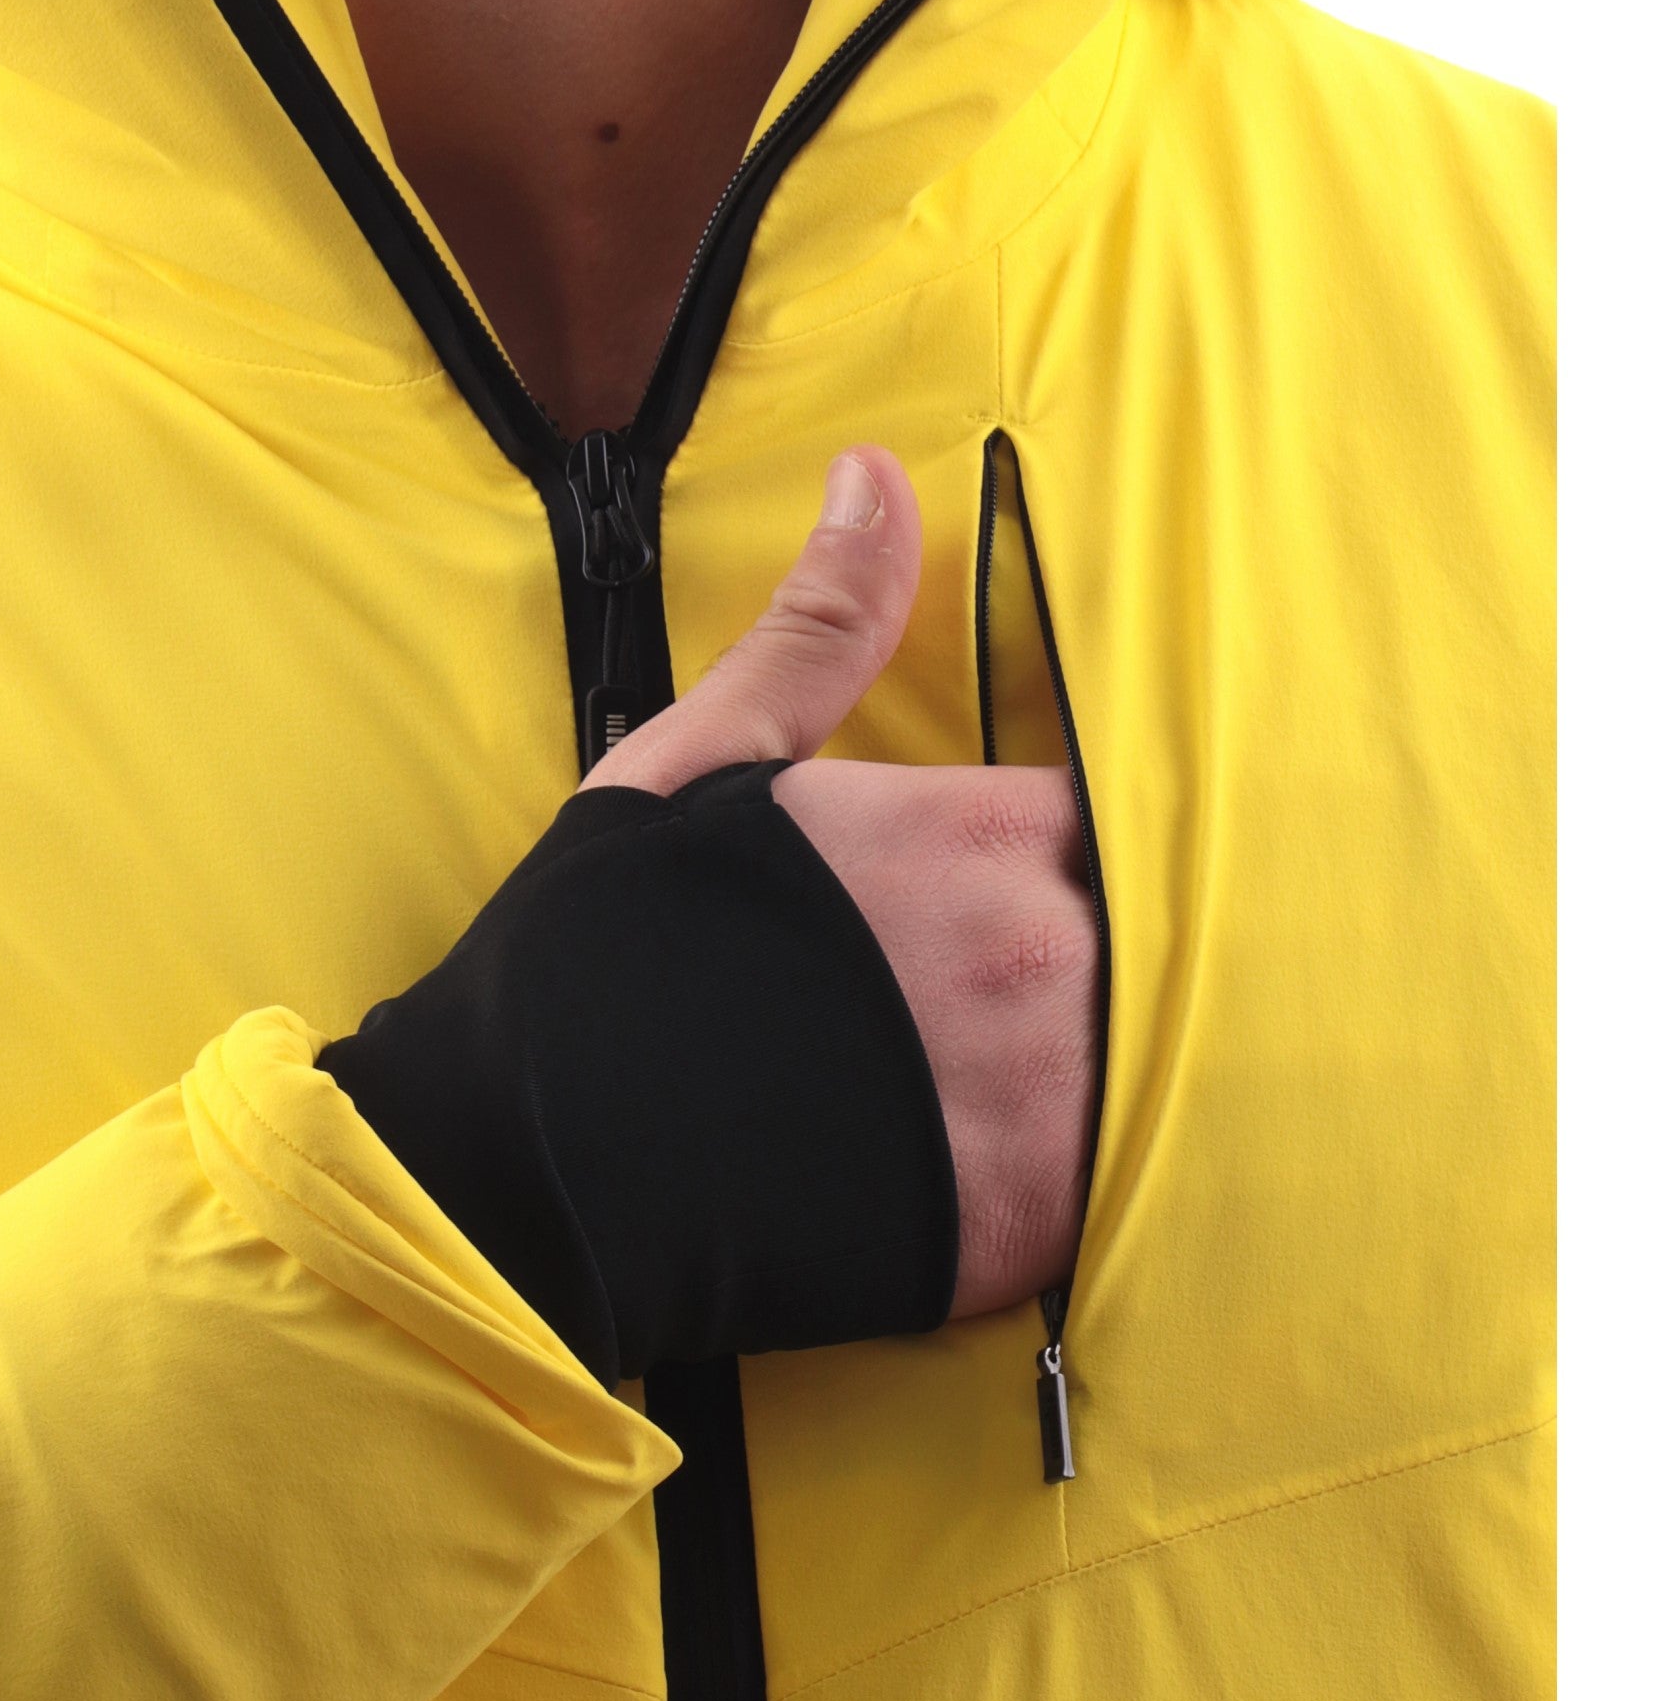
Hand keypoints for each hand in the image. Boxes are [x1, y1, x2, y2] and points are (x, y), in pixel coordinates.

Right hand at [583, 445, 1098, 1318]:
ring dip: (1114, 1058)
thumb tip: (876, 474)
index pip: (1124, 808)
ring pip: (1166, 1059)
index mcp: (981, 832)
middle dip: (1109, 952)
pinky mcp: (1031, 1225)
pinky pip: (1123, 1187)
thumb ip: (819, 631)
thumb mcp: (703, 766)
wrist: (535, 1167)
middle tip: (1024, 993)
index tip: (1044, 875)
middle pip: (1162, 934)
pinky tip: (1014, 1169)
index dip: (1087, 843)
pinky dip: (1091, 1172)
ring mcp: (1049, 1095)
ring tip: (1023, 1081)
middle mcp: (1043, 954)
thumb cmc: (610, 957)